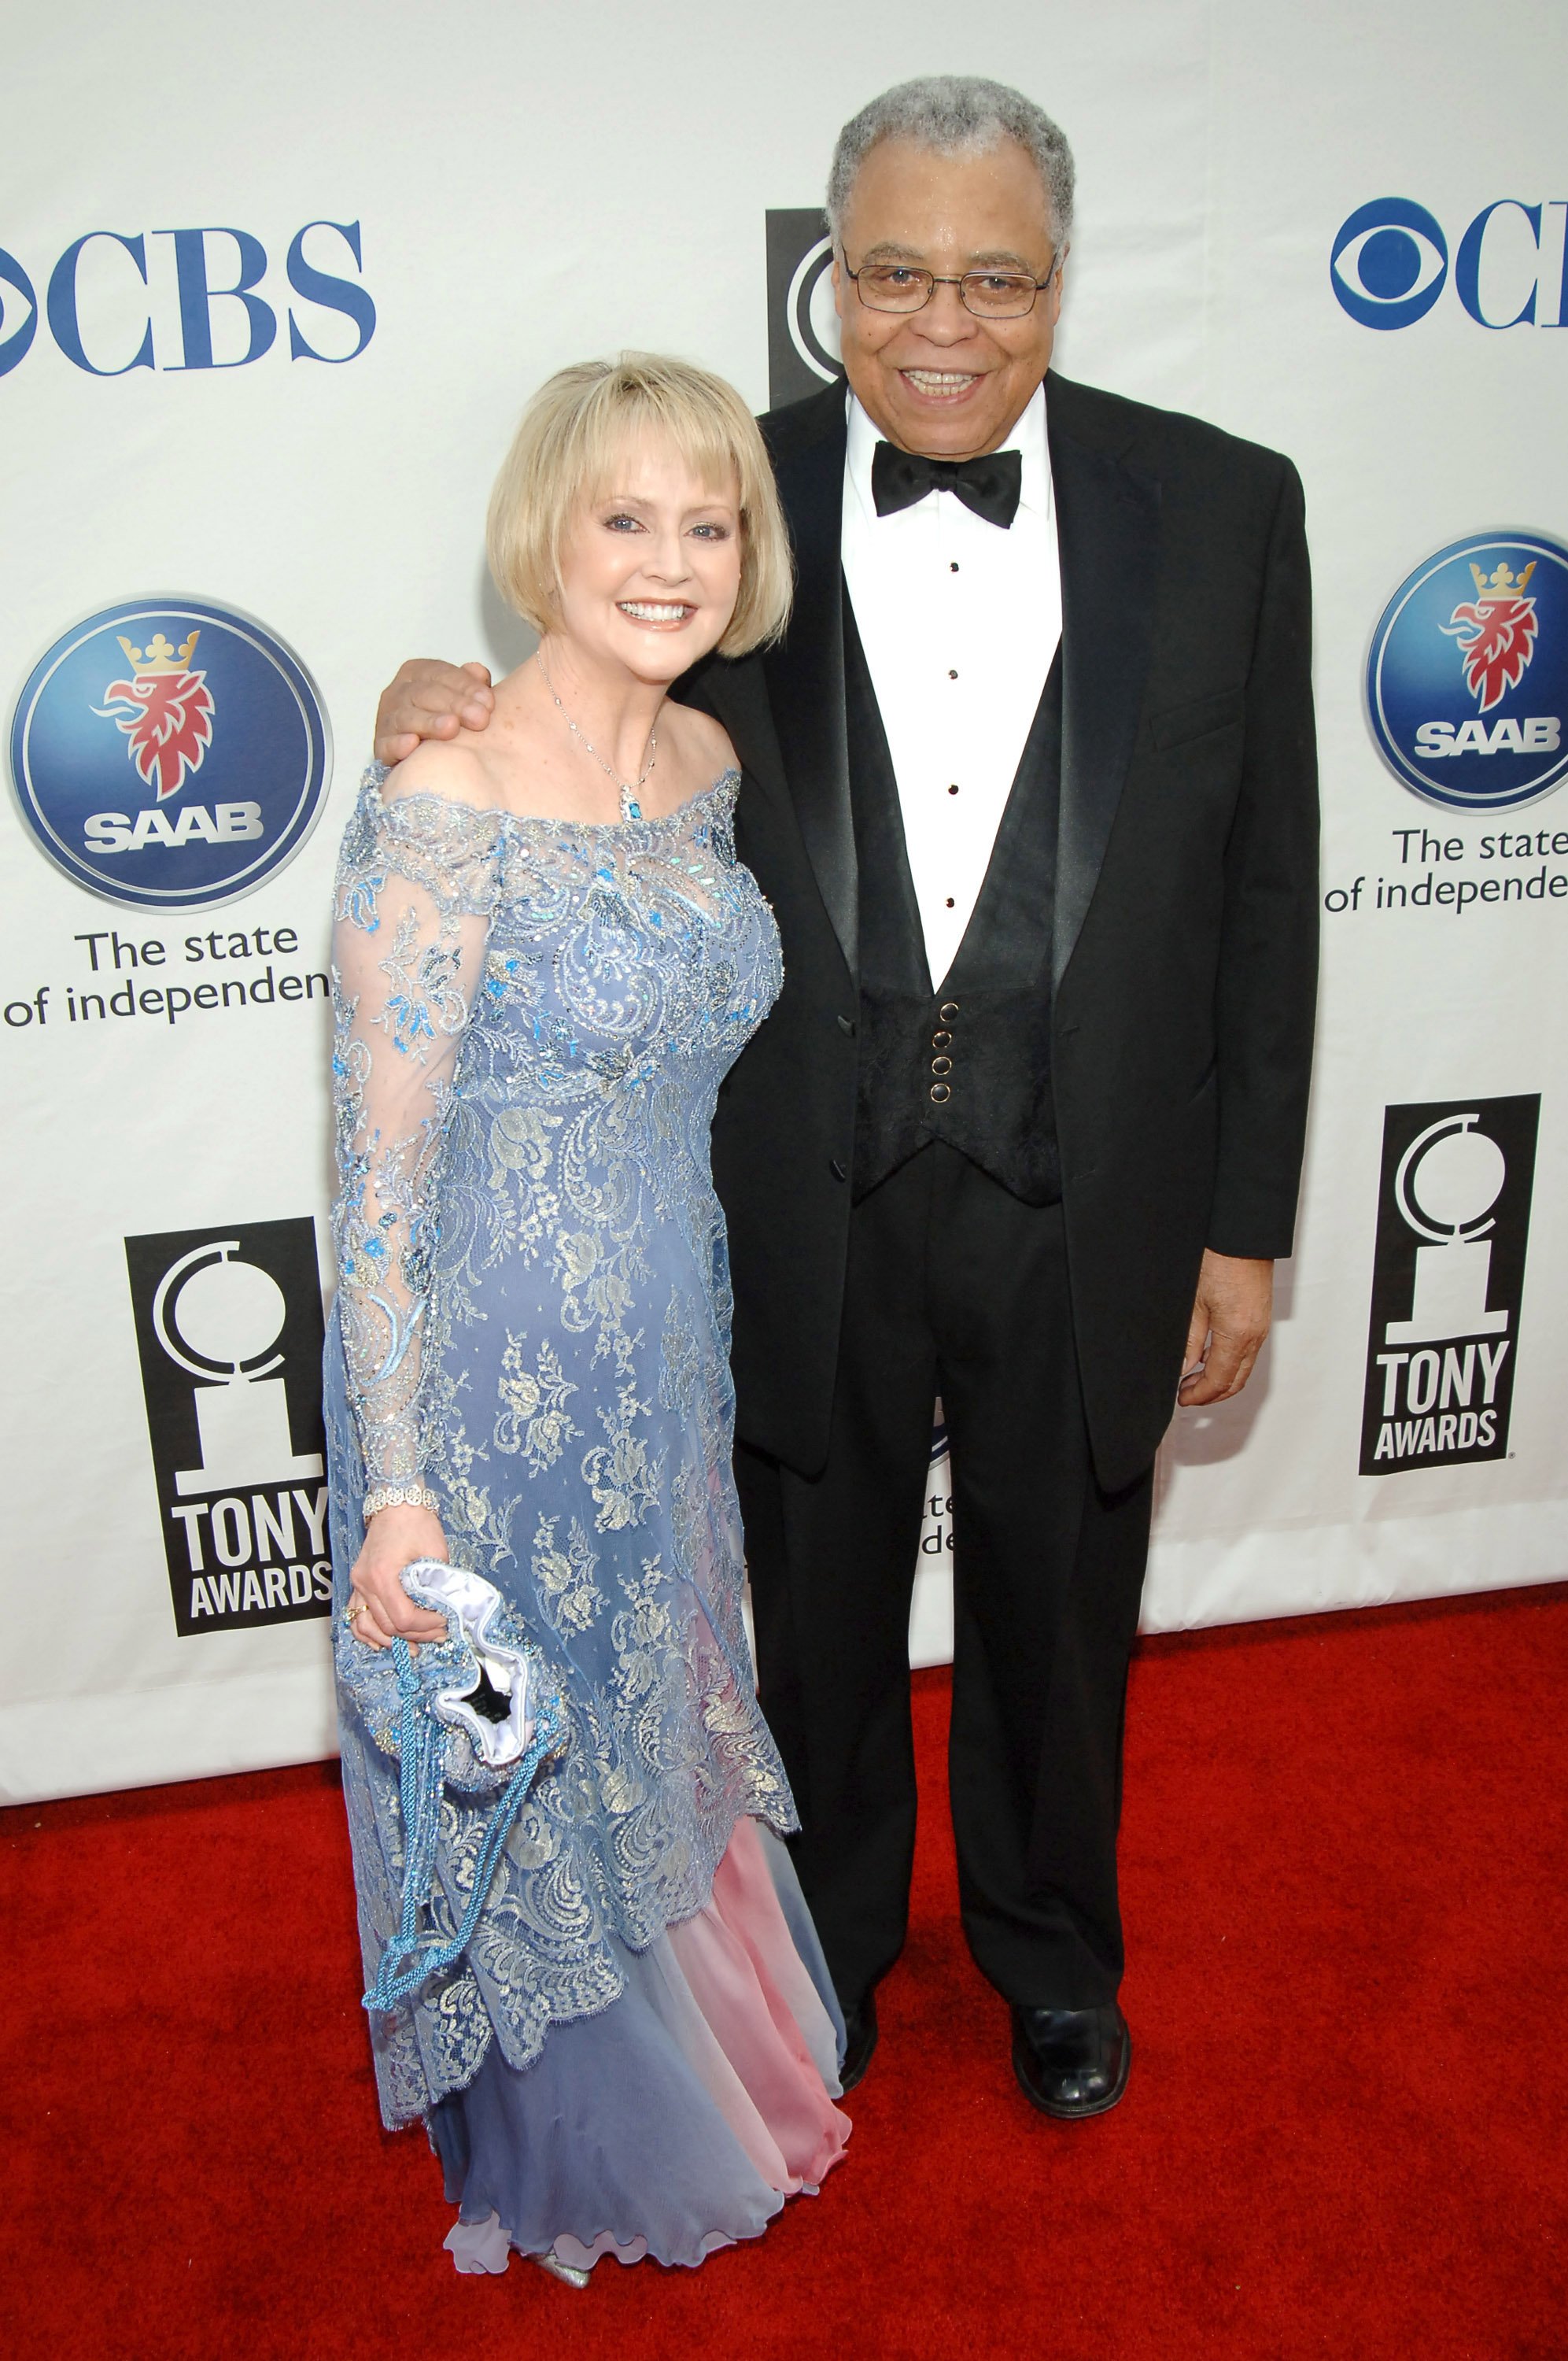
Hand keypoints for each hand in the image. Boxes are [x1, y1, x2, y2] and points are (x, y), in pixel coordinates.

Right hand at [345, 1503, 450, 1650]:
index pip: (403, 1618)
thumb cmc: (416, 1523)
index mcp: (383, 1575)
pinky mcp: (358, 1583)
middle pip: (387, 1626)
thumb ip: (439, 1584)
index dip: (426, 1626)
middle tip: (438, 1633)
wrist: (396, 1503)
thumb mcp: (435, 1553)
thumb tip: (447, 1610)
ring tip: (415, 1646)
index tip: (444, 1622)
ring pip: (367, 1626)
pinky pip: (356, 1616)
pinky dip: (368, 1632)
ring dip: (391, 1641)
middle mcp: (365, 1582)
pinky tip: (384, 1642)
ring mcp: (358, 1583)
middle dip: (416, 1635)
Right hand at [373, 660, 494, 765]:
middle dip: (454, 704)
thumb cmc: (444, 718)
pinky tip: (412, 744)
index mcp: (417, 673)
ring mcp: (386, 719)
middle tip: (479, 718)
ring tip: (451, 728)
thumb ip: (470, 684)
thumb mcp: (461, 697)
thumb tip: (479, 672)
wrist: (422, 754)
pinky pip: (387, 745)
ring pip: (406, 717)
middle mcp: (397, 692)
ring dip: (429, 722)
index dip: (465, 685)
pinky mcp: (381, 746)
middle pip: (424, 693)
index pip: (440, 673)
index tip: (488, 701)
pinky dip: (398, 745)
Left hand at [1178, 1251, 1273, 1405]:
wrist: (1241, 1233)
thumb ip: (1189, 1341)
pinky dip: (1229, 1363)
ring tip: (1194, 1378)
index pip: (1219, 1380)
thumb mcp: (1194, 1303)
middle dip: (1211, 1394)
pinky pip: (1248, 1351)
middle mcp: (1255, 1335)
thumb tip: (1182, 1369)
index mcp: (1237, 1335)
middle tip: (1186, 1395)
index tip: (1182, 1398)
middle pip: (1236, 1380)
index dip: (1200, 1395)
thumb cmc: (1218, 1259)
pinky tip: (1209, 1357)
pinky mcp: (1260, 1317)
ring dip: (1220, 1379)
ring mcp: (1261, 1326)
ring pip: (1243, 1367)